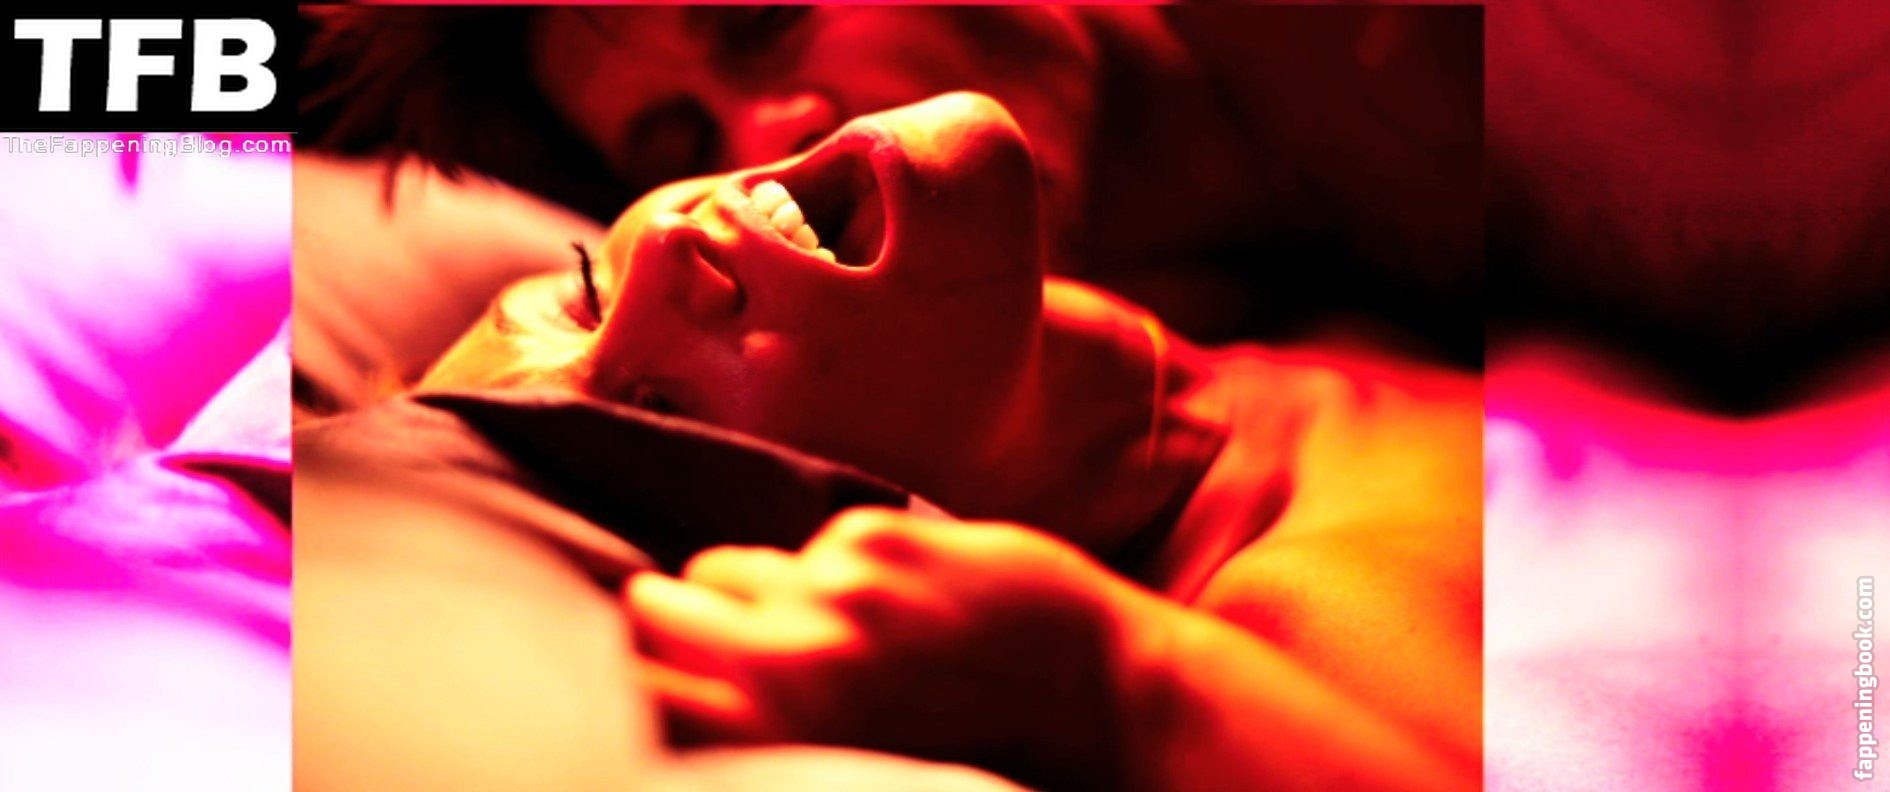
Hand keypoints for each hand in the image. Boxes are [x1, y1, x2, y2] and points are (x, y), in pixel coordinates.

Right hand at [625, 506, 1148, 785]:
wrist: (1094, 688)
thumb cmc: (970, 743)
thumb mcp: (852, 752)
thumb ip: (765, 719)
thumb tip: (681, 683)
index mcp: (786, 731)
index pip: (648, 689)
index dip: (621, 672)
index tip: (617, 667)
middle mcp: (796, 665)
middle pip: (658, 609)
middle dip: (666, 615)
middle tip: (684, 625)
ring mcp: (835, 594)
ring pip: (730, 568)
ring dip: (754, 590)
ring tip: (820, 620)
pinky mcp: (875, 539)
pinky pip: (806, 544)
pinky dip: (830, 566)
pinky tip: (889, 597)